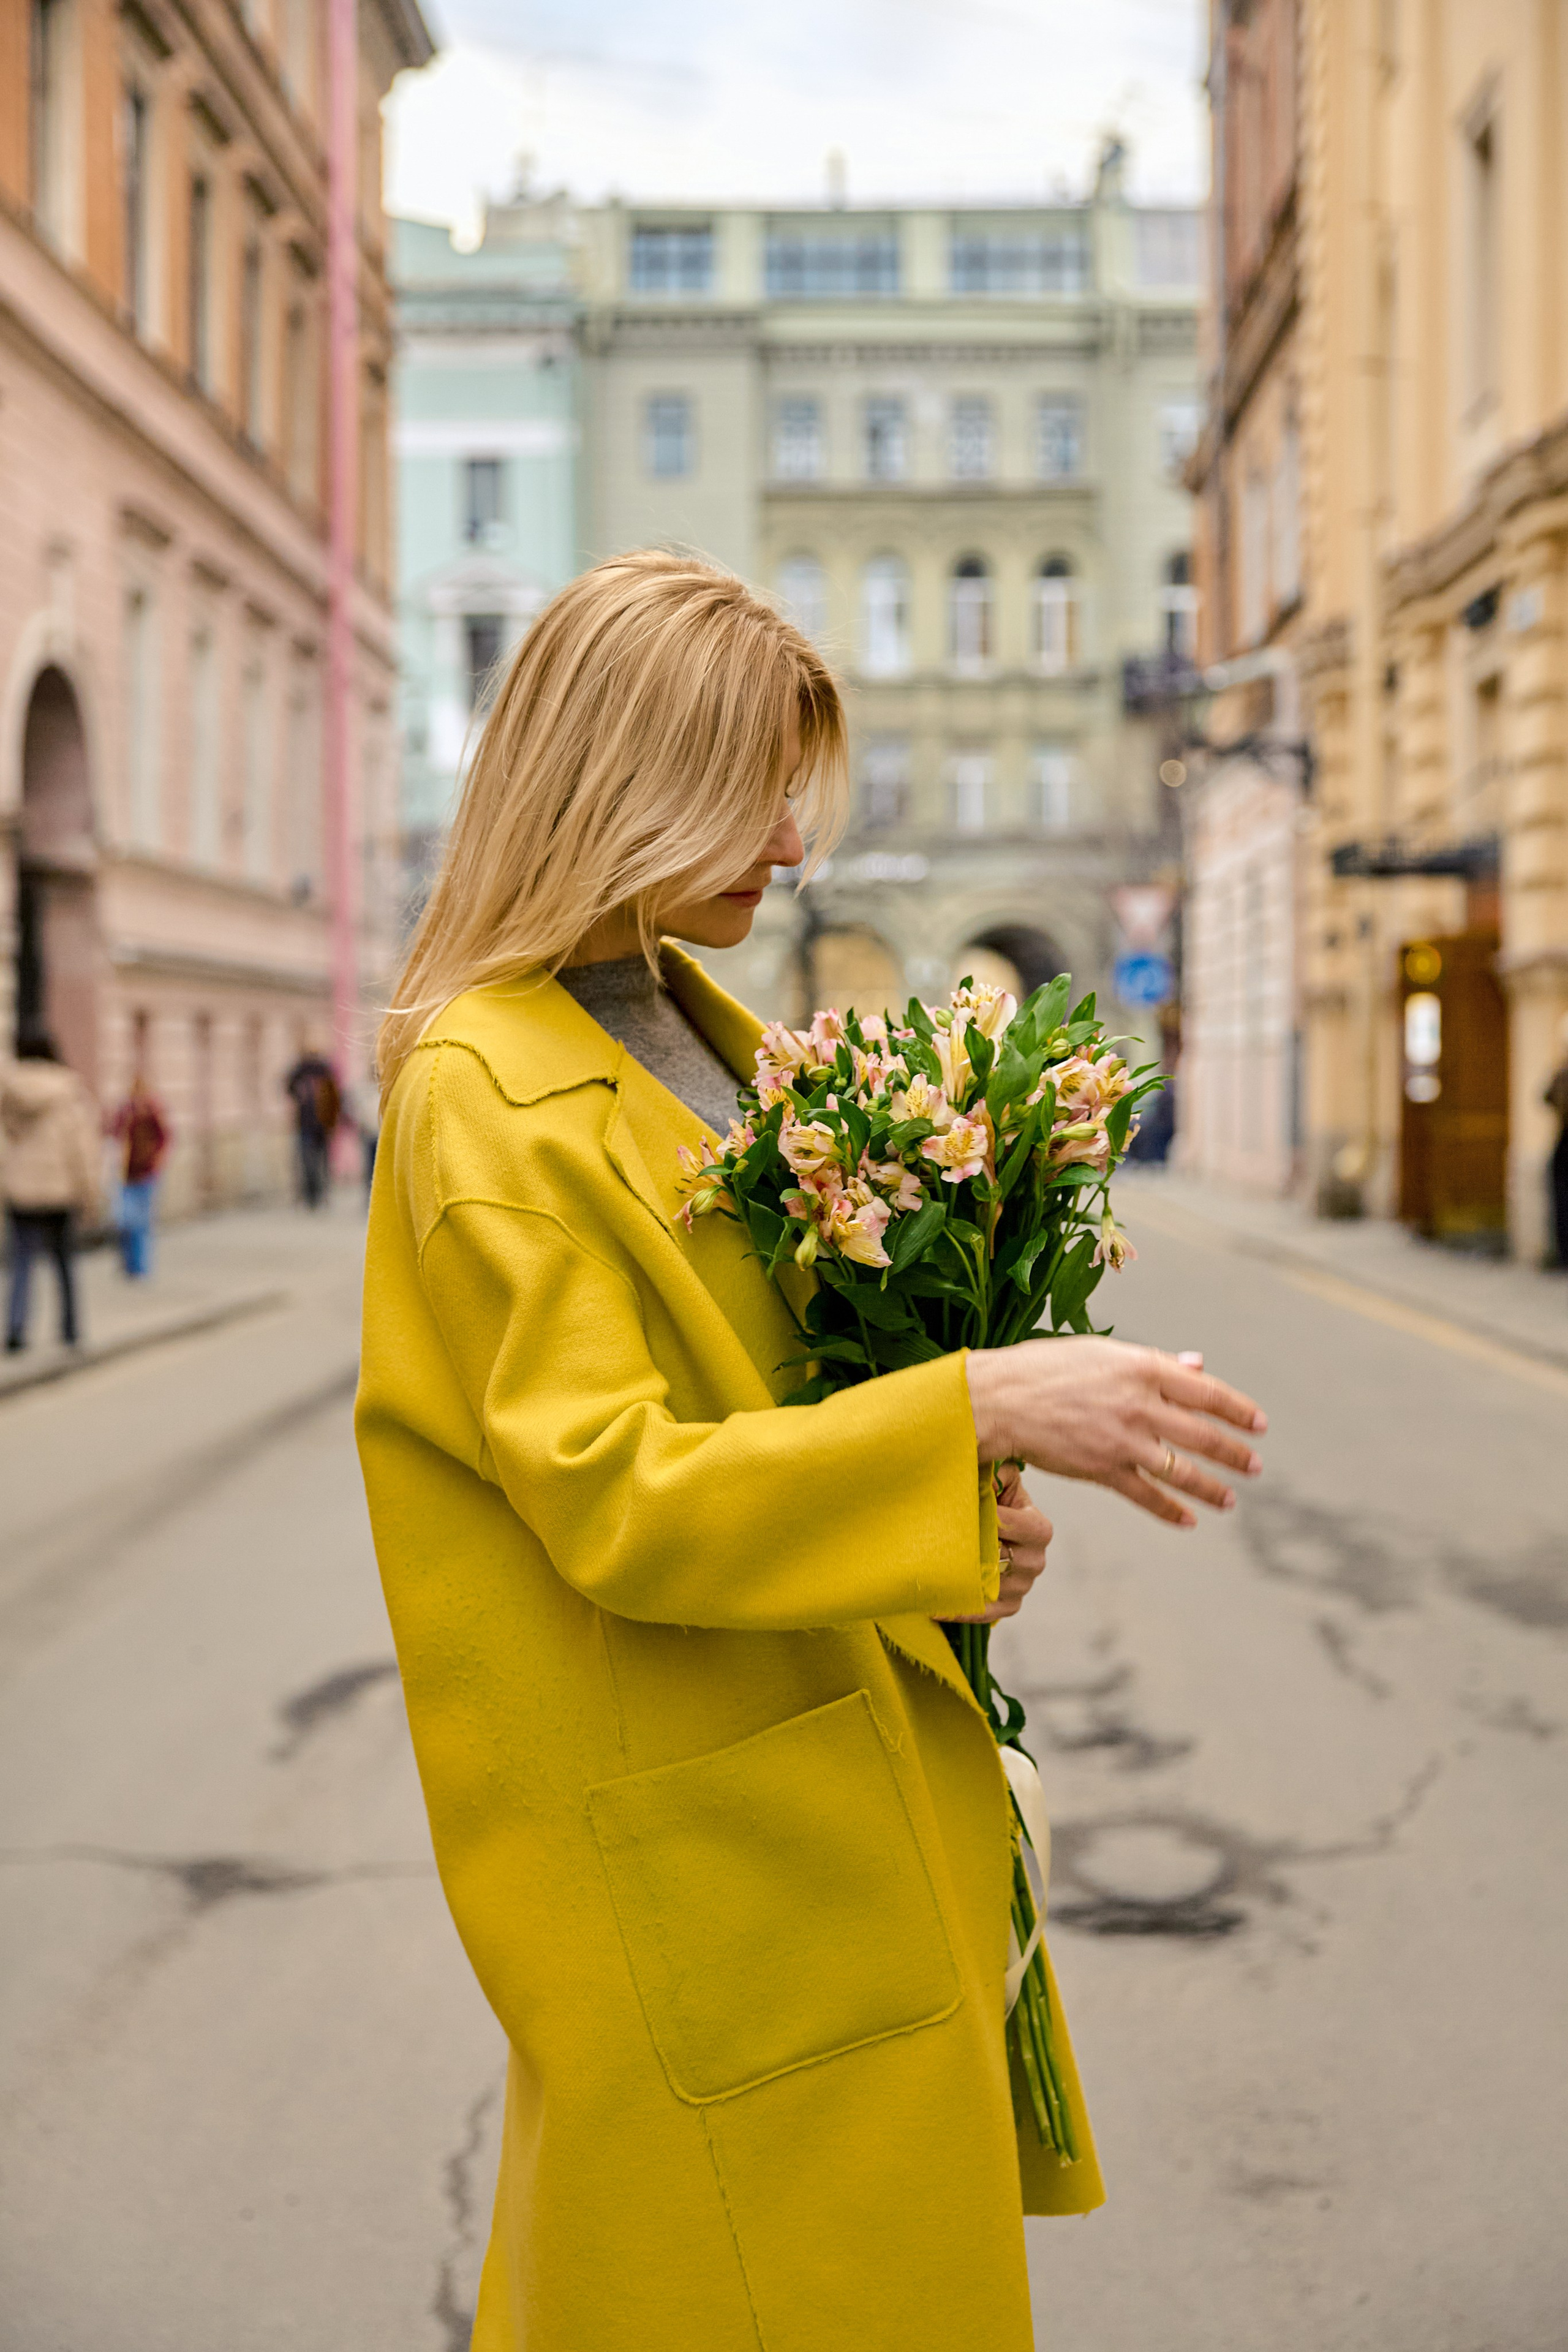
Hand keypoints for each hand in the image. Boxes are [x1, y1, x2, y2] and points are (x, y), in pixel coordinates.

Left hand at [937, 1465, 1051, 1625]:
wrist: (978, 1530)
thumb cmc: (982, 1500)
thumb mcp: (990, 1479)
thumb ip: (991, 1471)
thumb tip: (981, 1463)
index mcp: (1036, 1524)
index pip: (1032, 1528)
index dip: (1004, 1523)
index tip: (977, 1516)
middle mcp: (1036, 1557)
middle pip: (1017, 1561)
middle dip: (982, 1554)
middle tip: (952, 1550)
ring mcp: (1024, 1583)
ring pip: (1003, 1588)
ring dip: (971, 1584)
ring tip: (939, 1577)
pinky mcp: (1009, 1603)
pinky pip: (992, 1612)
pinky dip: (967, 1611)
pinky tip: (940, 1606)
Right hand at [965, 1336, 1265, 1528]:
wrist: (1000, 1399)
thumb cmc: (1048, 1368)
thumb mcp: (1104, 1353)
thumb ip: (1155, 1362)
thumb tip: (1197, 1364)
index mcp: (1142, 1367)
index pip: (1207, 1391)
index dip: (1238, 1409)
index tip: (1259, 1424)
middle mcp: (1139, 1404)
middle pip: (1202, 1434)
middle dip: (1234, 1453)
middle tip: (1255, 1466)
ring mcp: (1123, 1440)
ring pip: (1181, 1470)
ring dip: (1212, 1487)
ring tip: (1231, 1499)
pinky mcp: (1102, 1469)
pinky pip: (1146, 1495)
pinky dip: (1171, 1510)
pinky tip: (1189, 1520)